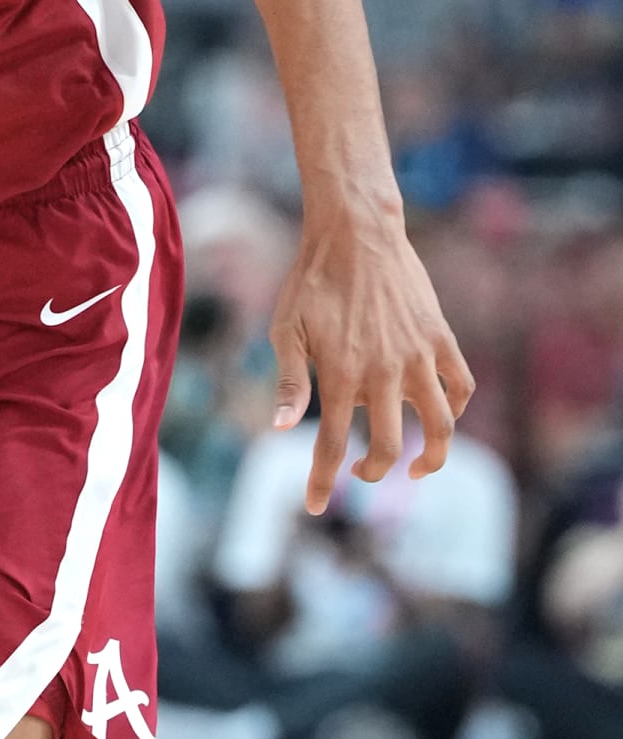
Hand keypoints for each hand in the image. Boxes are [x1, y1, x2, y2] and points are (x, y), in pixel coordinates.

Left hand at [268, 206, 473, 513]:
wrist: (357, 232)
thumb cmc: (312, 281)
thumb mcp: (287, 330)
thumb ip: (289, 383)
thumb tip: (279, 429)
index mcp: (341, 374)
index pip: (330, 445)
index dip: (323, 482)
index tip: (316, 506)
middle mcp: (385, 372)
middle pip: (388, 446)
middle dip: (374, 471)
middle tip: (362, 472)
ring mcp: (418, 356)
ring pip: (441, 425)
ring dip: (431, 455)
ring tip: (417, 466)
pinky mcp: (441, 338)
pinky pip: (460, 385)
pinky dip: (453, 407)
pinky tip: (437, 414)